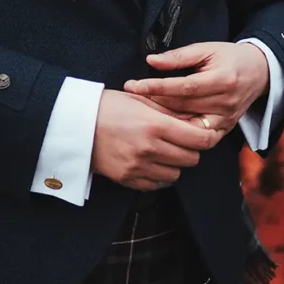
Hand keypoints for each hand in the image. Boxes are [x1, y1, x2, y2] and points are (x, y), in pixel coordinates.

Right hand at [90, 90, 223, 190]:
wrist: (75, 124)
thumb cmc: (107, 107)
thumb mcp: (140, 99)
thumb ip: (170, 110)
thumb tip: (196, 118)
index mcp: (155, 125)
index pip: (199, 139)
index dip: (208, 137)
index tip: (207, 133)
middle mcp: (150, 148)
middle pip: (191, 158)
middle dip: (191, 149)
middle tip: (181, 140)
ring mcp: (139, 167)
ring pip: (176, 174)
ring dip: (175, 163)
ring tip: (163, 150)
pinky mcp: (129, 179)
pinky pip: (157, 184)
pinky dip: (159, 175)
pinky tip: (150, 161)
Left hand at [122, 41, 268, 134]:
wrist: (259, 73)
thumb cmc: (229, 57)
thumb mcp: (206, 49)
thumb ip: (179, 56)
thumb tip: (151, 61)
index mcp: (222, 79)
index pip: (183, 86)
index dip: (156, 87)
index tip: (133, 85)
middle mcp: (226, 102)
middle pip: (183, 106)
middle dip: (153, 102)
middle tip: (129, 98)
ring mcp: (226, 119)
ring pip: (187, 124)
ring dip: (162, 119)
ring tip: (140, 111)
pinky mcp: (225, 129)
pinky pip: (197, 135)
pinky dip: (178, 130)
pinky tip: (161, 124)